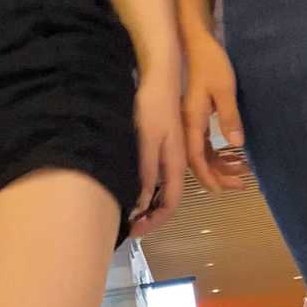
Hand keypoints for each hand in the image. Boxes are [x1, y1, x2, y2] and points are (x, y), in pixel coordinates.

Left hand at [131, 63, 184, 233]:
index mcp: (176, 162)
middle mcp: (176, 161)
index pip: (172, 202)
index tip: (137, 230)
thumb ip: (147, 169)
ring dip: (149, 204)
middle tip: (130, 227)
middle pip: (169, 199)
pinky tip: (132, 187)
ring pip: (163, 188)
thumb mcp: (147, 138)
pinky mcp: (162, 145)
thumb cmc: (153, 105)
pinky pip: (158, 176)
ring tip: (130, 213)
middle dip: (152, 217)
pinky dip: (146, 189)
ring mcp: (170, 153)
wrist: (160, 75)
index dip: (156, 220)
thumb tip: (143, 201)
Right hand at [183, 31, 245, 192]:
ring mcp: (192, 121)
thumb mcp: (224, 90)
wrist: (198, 44)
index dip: (207, 175)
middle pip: (198, 159)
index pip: (196, 156)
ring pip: (202, 151)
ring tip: (241, 173)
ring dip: (220, 165)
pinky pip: (204, 141)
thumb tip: (236, 145)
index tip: (221, 189)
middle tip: (240, 185)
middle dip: (217, 175)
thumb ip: (230, 117)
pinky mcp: (197, 115)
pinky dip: (218, 152)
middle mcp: (188, 124)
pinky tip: (233, 155)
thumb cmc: (211, 64)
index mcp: (192, 120)